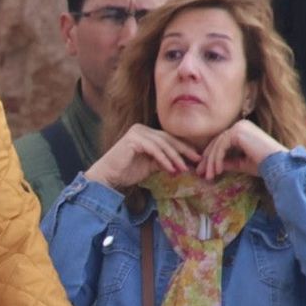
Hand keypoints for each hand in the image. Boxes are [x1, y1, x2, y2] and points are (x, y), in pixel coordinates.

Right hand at [84, 123, 200, 189]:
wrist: (108, 176)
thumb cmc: (127, 172)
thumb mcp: (150, 166)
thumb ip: (164, 162)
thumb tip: (183, 164)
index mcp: (146, 133)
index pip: (169, 139)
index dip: (184, 148)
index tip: (197, 158)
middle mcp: (141, 129)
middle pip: (168, 139)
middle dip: (183, 150)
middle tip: (197, 160)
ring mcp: (137, 132)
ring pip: (162, 144)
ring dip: (175, 158)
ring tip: (183, 169)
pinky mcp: (133, 139)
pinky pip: (154, 149)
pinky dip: (164, 159)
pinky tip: (171, 169)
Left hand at [194, 120, 286, 179]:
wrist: (278, 165)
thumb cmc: (264, 165)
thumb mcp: (241, 163)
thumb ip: (227, 162)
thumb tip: (213, 166)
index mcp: (243, 130)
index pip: (221, 142)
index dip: (211, 157)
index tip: (205, 171)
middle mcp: (241, 125)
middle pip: (217, 142)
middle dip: (208, 160)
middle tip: (201, 173)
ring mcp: (239, 126)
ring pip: (218, 145)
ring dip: (212, 162)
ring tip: (210, 176)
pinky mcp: (238, 132)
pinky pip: (221, 146)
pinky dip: (218, 159)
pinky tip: (218, 171)